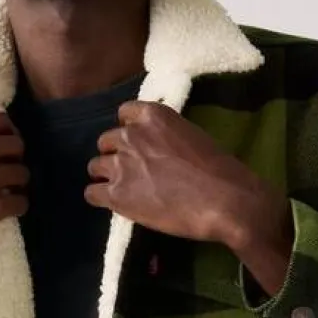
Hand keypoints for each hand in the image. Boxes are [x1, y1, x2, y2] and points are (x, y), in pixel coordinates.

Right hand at [0, 112, 29, 317]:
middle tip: (7, 175)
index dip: (8, 135)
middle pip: (16, 144)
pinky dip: (16, 208)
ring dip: (17, 186)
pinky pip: (22, 201)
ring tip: (4, 196)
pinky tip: (3, 213)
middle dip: (15, 160)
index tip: (5, 149)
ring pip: (23, 173)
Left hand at [86, 101, 288, 253]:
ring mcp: (121, 165)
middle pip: (106, 141)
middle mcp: (132, 135)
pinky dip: (99, 198)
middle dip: (116, 154)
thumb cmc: (221, 171)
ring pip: (95, 166)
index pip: (124, 113)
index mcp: (153, 116)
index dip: (129, 131)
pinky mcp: (116, 195)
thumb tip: (160, 150)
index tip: (138, 144)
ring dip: (107, 176)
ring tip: (125, 190)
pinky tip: (114, 204)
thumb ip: (168, 137)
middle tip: (133, 171)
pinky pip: (91, 193)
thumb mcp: (193, 137)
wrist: (225, 201)